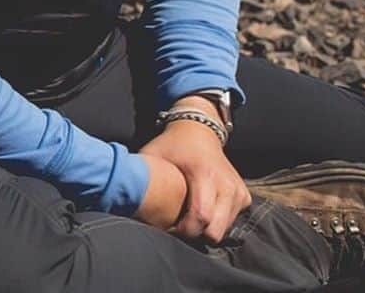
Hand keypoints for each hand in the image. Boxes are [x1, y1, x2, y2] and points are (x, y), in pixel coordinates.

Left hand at [139, 110, 251, 243]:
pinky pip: (231, 221)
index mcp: (204, 174)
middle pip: (215, 231)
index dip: (182, 231)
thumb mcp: (153, 154)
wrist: (199, 130)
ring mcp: (238, 190)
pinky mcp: (243, 196)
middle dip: (195, 234)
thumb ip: (140, 173)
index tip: (168, 227)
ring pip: (224, 230)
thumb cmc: (172, 145)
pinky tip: (202, 208)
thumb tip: (121, 192)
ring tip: (187, 215)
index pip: (200, 218)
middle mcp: (226, 184)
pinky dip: (217, 221)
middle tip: (178, 225)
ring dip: (206, 228)